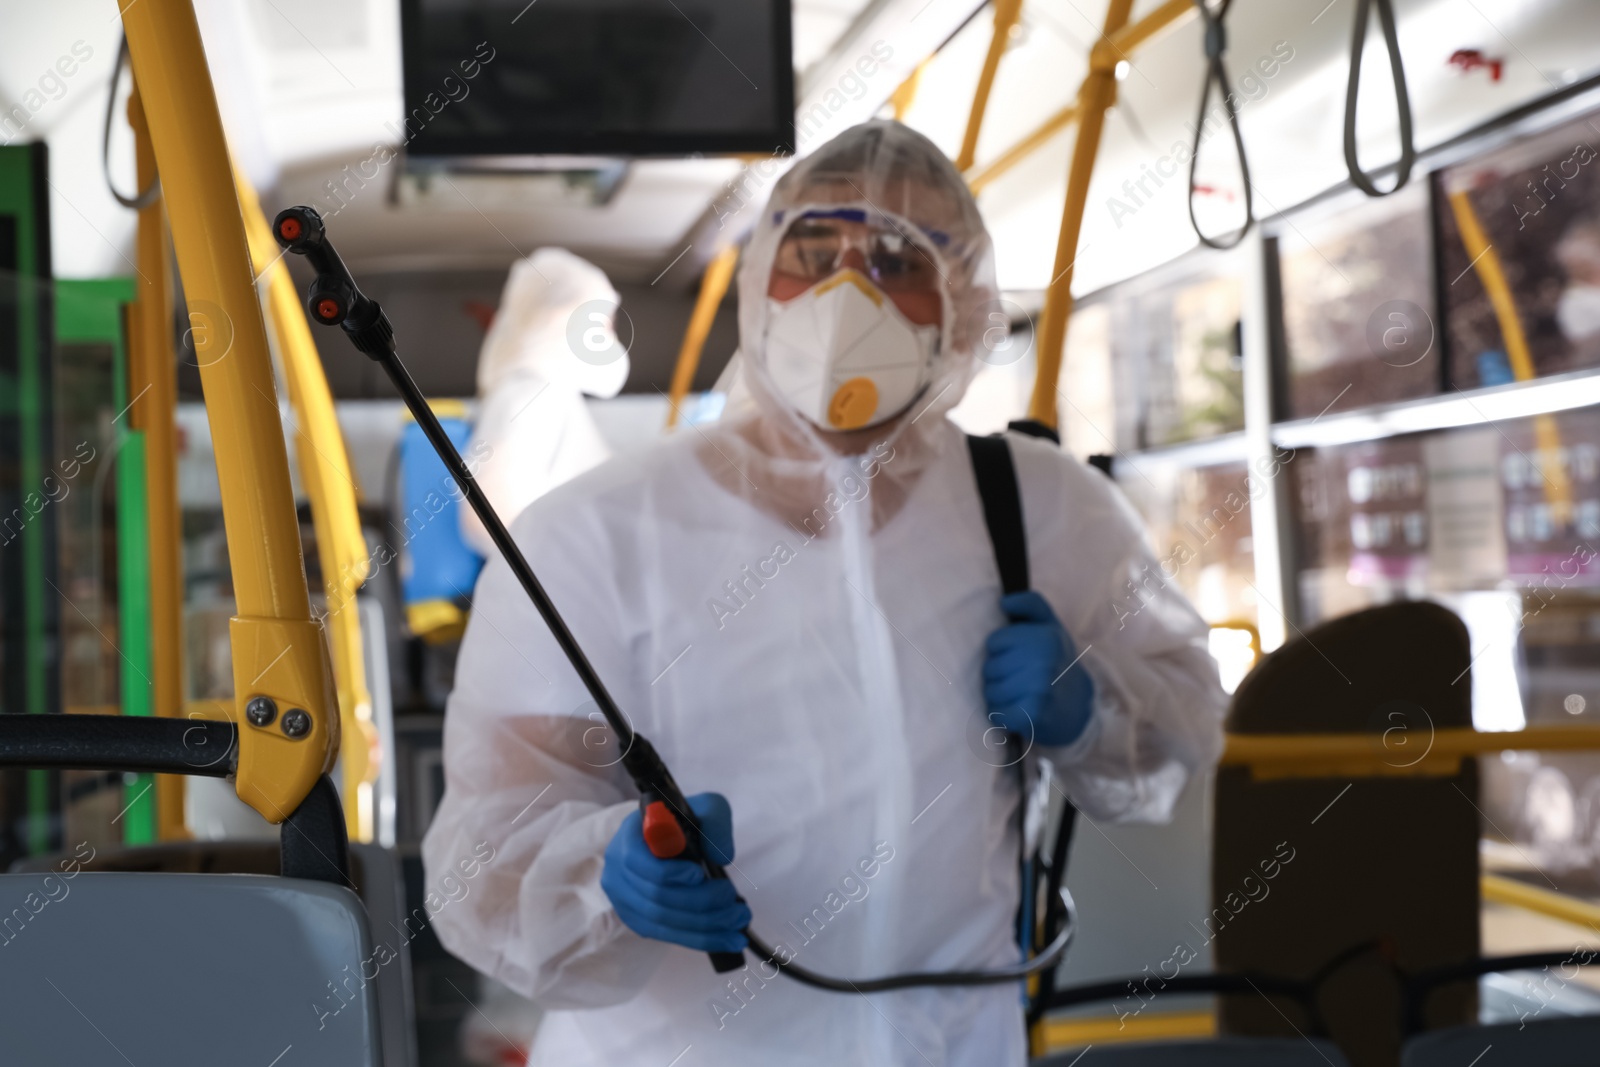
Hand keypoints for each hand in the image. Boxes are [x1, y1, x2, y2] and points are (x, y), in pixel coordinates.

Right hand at [601, 792, 749, 952]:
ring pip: (662, 920)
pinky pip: (666, 935)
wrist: (669, 840)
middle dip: (701, 903)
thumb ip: (715, 822)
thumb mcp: (706, 807)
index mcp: (630, 835)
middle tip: (733, 900)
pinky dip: (699, 938)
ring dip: (705, 925)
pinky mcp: (636, 919)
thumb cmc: (686, 822)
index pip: (637, 860)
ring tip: (739, 921)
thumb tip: (720, 856)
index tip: (699, 874)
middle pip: (655, 896)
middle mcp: (618, 868)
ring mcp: (623, 898)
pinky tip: (727, 938)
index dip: (668, 872)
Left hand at [983, 591, 1094, 746]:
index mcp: (1045, 636)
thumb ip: (1030, 605)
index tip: (1019, 656)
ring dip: (999, 696)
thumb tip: (1004, 601)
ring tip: (1020, 694)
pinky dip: (1002, 715)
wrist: (1078, 707)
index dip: (1002, 650)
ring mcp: (1039, 688)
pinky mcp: (1032, 715)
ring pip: (990, 691)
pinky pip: (996, 712)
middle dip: (999, 675)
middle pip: (990, 668)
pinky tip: (1019, 710)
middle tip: (1021, 678)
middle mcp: (1043, 661)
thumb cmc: (1055, 661)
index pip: (994, 642)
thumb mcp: (1049, 626)